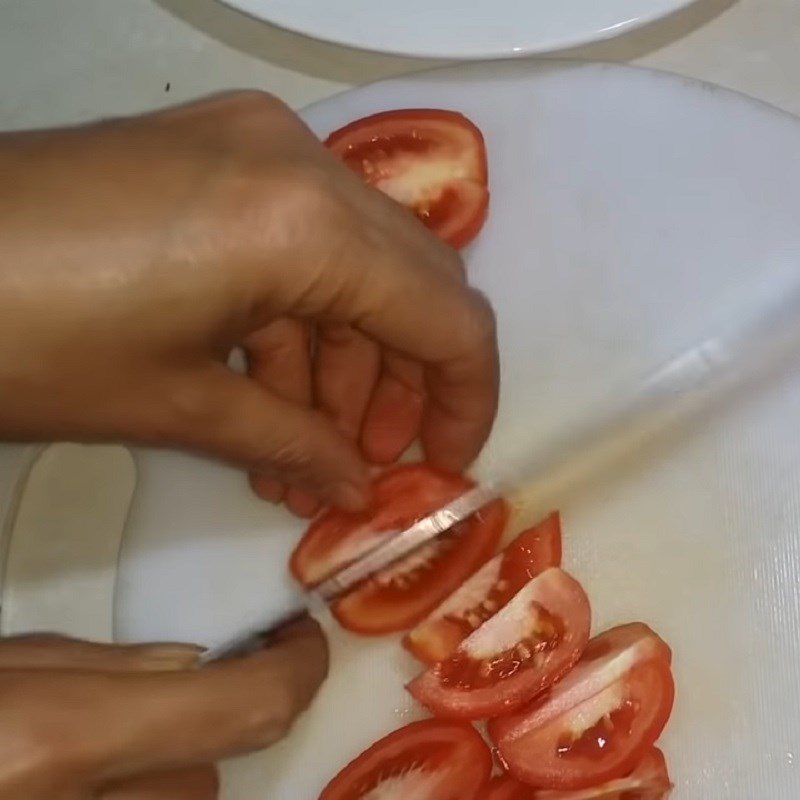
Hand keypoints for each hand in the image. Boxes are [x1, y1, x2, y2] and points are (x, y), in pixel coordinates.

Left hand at [0, 92, 498, 514]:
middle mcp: (300, 161)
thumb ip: (293, 446)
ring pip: (355, 264)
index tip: (446, 464)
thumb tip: (359, 490)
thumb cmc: (28, 340)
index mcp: (304, 224)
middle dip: (404, 381)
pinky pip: (298, 242)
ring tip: (305, 453)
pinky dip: (296, 320)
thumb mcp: (178, 406)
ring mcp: (257, 146)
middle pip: (413, 281)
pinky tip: (266, 396)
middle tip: (368, 462)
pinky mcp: (218, 153)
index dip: (465, 399)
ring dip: (344, 361)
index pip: (447, 316)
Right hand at [0, 619, 326, 799]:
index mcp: (63, 743)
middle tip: (182, 685)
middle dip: (203, 728)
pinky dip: (138, 789)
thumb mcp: (0, 663)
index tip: (300, 636)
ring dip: (167, 771)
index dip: (299, 670)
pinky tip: (91, 765)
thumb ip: (102, 667)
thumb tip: (192, 667)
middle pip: (207, 779)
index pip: (248, 710)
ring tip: (106, 739)